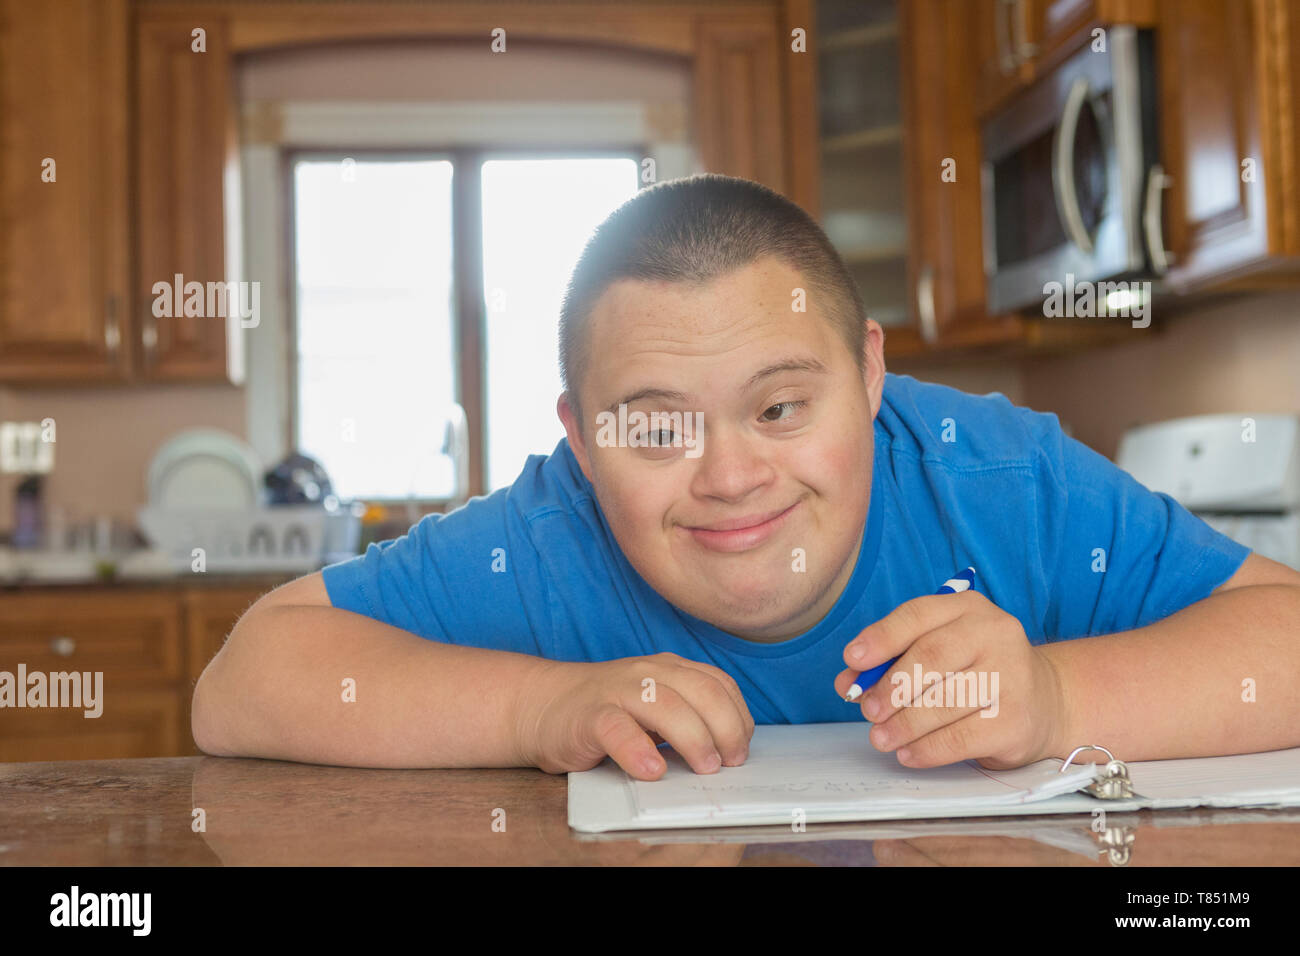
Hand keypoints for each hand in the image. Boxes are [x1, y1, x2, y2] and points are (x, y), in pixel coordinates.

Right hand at [512, 652, 754, 779]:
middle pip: (702, 693)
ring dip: (693, 739)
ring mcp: (617, 691)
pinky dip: (638, 751)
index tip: (741, 749)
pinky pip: (617, 729)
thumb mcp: (653, 706)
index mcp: (669, 669)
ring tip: (703, 767)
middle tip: (729, 763)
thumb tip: (727, 754)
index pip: (718, 684)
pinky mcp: (589, 716)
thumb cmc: (606, 712)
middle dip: (725, 729)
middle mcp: (647, 672)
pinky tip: (651, 770)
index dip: (738, 717)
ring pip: (667, 706)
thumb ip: (686, 718)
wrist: (542, 705)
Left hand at [834, 590, 1069, 769]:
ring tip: (880, 737)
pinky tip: (908, 753)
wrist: (1045, 701)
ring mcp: (1011, 676)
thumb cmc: (976, 671)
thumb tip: (847, 683)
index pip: (918, 615)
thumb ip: (891, 662)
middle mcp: (995, 634)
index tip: (852, 659)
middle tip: (868, 709)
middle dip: (890, 687)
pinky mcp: (1016, 720)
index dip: (881, 637)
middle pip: (930, 657)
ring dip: (903, 724)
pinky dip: (927, 749)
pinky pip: (960, 738)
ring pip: (943, 702)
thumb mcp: (938, 653)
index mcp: (968, 608)